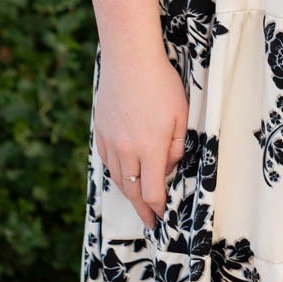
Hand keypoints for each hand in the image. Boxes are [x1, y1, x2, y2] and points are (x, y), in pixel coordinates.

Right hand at [94, 42, 188, 229]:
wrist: (129, 59)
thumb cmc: (161, 84)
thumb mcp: (182, 116)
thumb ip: (177, 147)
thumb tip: (170, 167)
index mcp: (149, 149)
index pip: (152, 192)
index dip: (158, 207)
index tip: (163, 215)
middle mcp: (126, 150)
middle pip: (132, 190)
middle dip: (142, 209)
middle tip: (148, 221)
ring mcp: (110, 141)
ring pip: (117, 177)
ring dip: (128, 193)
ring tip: (137, 202)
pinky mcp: (100, 130)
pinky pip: (106, 160)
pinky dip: (116, 173)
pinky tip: (123, 175)